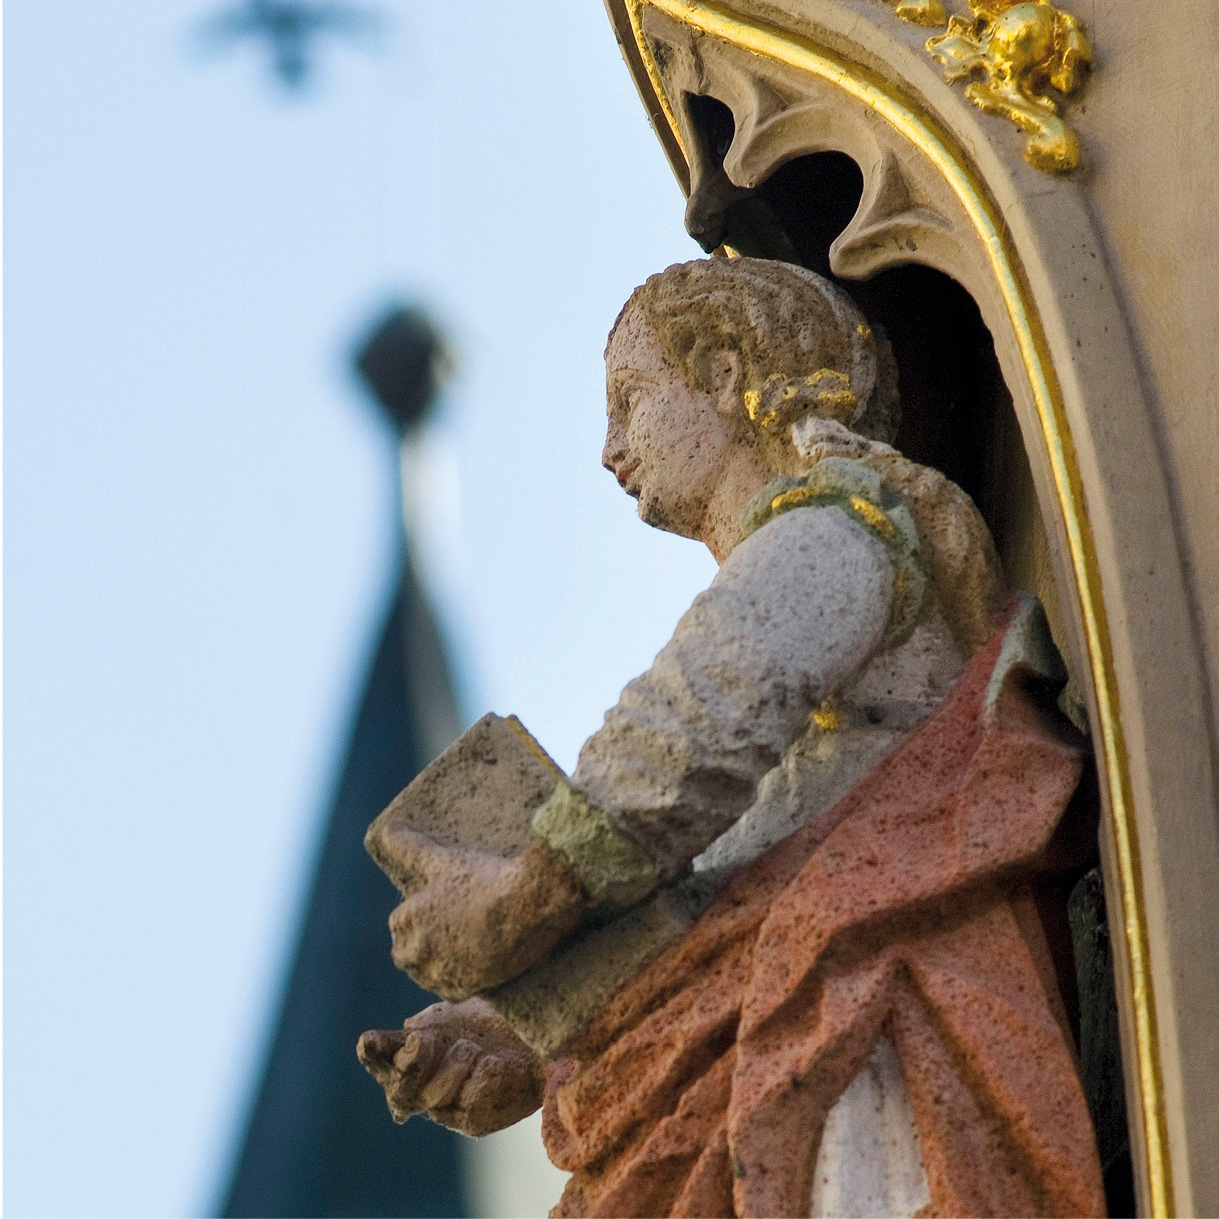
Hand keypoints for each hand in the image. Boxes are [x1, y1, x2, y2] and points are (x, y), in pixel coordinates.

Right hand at [358, 998, 542, 1135]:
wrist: (533, 1044)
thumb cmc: (490, 1025)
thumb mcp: (456, 1015)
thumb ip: (428, 1023)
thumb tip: (407, 1033)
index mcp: (411, 1056)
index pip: (382, 1058)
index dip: (373, 1052)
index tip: (367, 1041)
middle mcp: (421, 1087)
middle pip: (400, 1086)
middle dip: (411, 1063)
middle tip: (423, 1040)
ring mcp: (445, 1108)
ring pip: (435, 1093)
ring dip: (459, 1060)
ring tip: (476, 1048)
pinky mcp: (472, 1122)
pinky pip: (470, 1095)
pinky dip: (485, 1071)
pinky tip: (495, 1065)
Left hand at [376, 827, 589, 999]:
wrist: (528, 905)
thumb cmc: (484, 878)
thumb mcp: (444, 859)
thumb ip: (410, 846)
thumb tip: (387, 827)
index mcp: (409, 920)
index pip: (398, 923)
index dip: (414, 915)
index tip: (430, 909)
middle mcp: (420, 951)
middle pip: (405, 955)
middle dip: (416, 945)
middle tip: (439, 932)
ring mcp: (443, 972)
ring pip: (426, 976)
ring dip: (433, 966)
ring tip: (452, 951)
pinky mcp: (469, 987)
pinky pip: (452, 991)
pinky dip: (457, 981)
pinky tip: (470, 969)